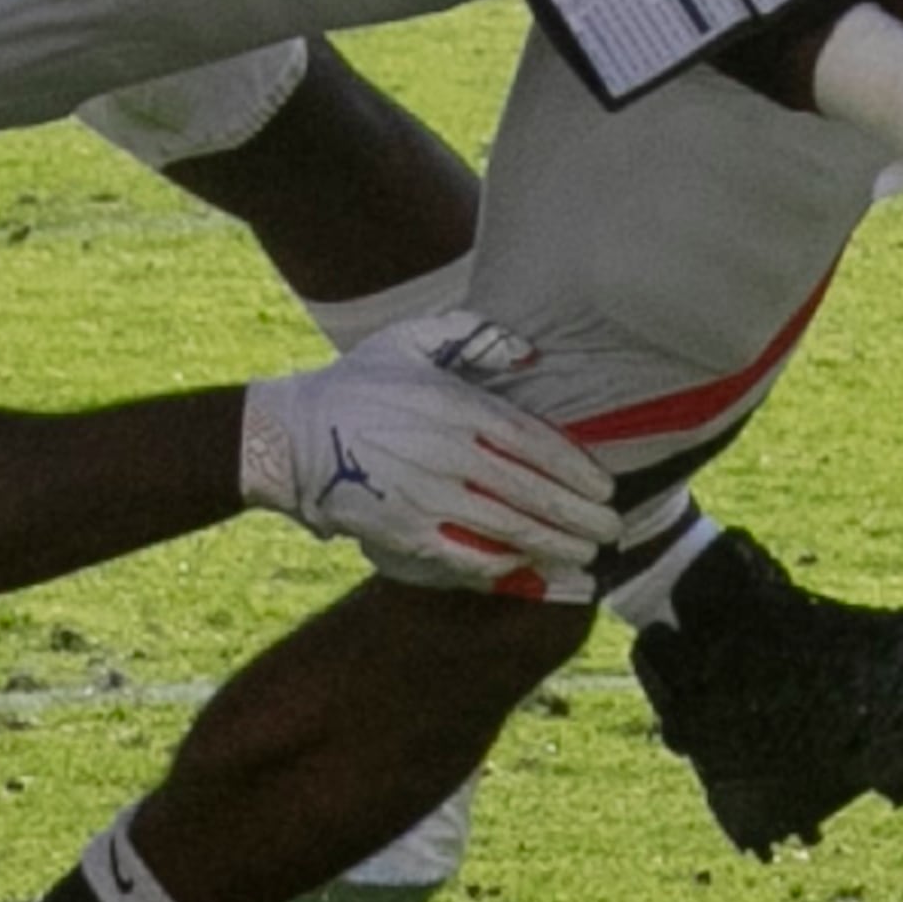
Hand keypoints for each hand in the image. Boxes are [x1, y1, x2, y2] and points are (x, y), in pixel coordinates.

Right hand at [238, 314, 617, 599]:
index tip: (605, 486)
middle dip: (580, 515)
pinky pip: (467, 554)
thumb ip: (473, 336)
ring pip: (510, 527)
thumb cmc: (355, 384)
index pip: (536, 443)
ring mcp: (430, 497)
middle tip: (612, 530)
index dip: (576, 468)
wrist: (290, 437)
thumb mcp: (410, 338)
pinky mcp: (406, 532)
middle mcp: (452, 454)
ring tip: (586, 556)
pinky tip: (525, 565)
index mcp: (458, 406)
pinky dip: (501, 564)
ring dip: (554, 544)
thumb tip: (529, 352)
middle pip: (534, 492)